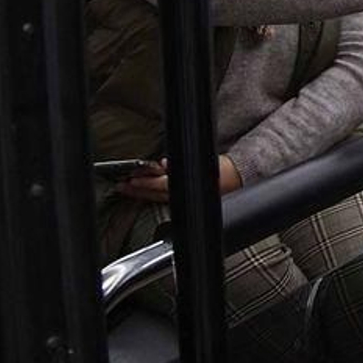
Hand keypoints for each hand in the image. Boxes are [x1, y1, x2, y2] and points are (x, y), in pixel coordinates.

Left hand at [116, 156, 242, 201]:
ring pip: (158, 198)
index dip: (144, 183)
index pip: (159, 185)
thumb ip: (179, 165)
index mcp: (186, 186)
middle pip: (154, 194)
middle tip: (121, 186)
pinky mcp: (187, 201)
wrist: (241, 180)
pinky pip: (165, 198)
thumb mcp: (203, 162)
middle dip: (137, 190)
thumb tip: (163, 164)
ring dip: (142, 193)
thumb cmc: (224, 171)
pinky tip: (147, 191)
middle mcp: (184, 196)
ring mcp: (185, 200)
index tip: (130, 179)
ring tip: (128, 189)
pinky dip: (154, 194)